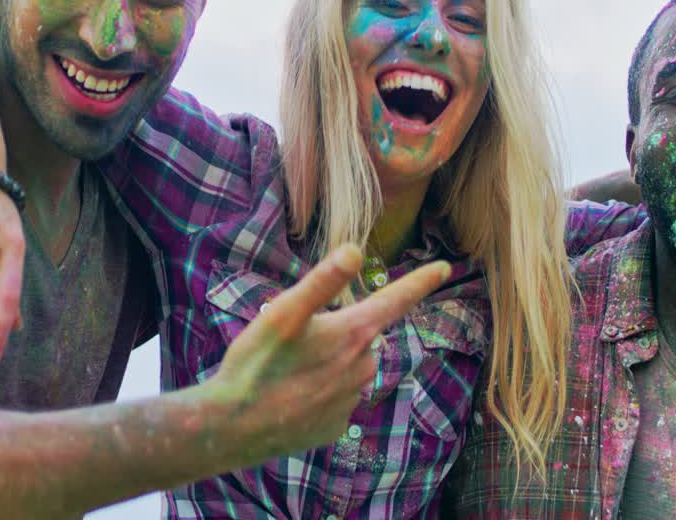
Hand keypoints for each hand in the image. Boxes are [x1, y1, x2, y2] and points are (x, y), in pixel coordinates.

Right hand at [208, 244, 449, 463]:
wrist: (231, 427)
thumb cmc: (255, 363)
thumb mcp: (283, 312)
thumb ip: (322, 281)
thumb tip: (355, 250)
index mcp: (352, 334)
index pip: (395, 301)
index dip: (421, 282)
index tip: (444, 268)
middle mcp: (361, 367)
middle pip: (360, 335)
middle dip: (335, 332)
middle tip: (292, 343)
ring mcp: (350, 401)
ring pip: (346, 367)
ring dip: (324, 363)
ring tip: (284, 371)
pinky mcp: (334, 426)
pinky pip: (332, 398)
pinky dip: (314, 393)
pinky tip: (288, 396)